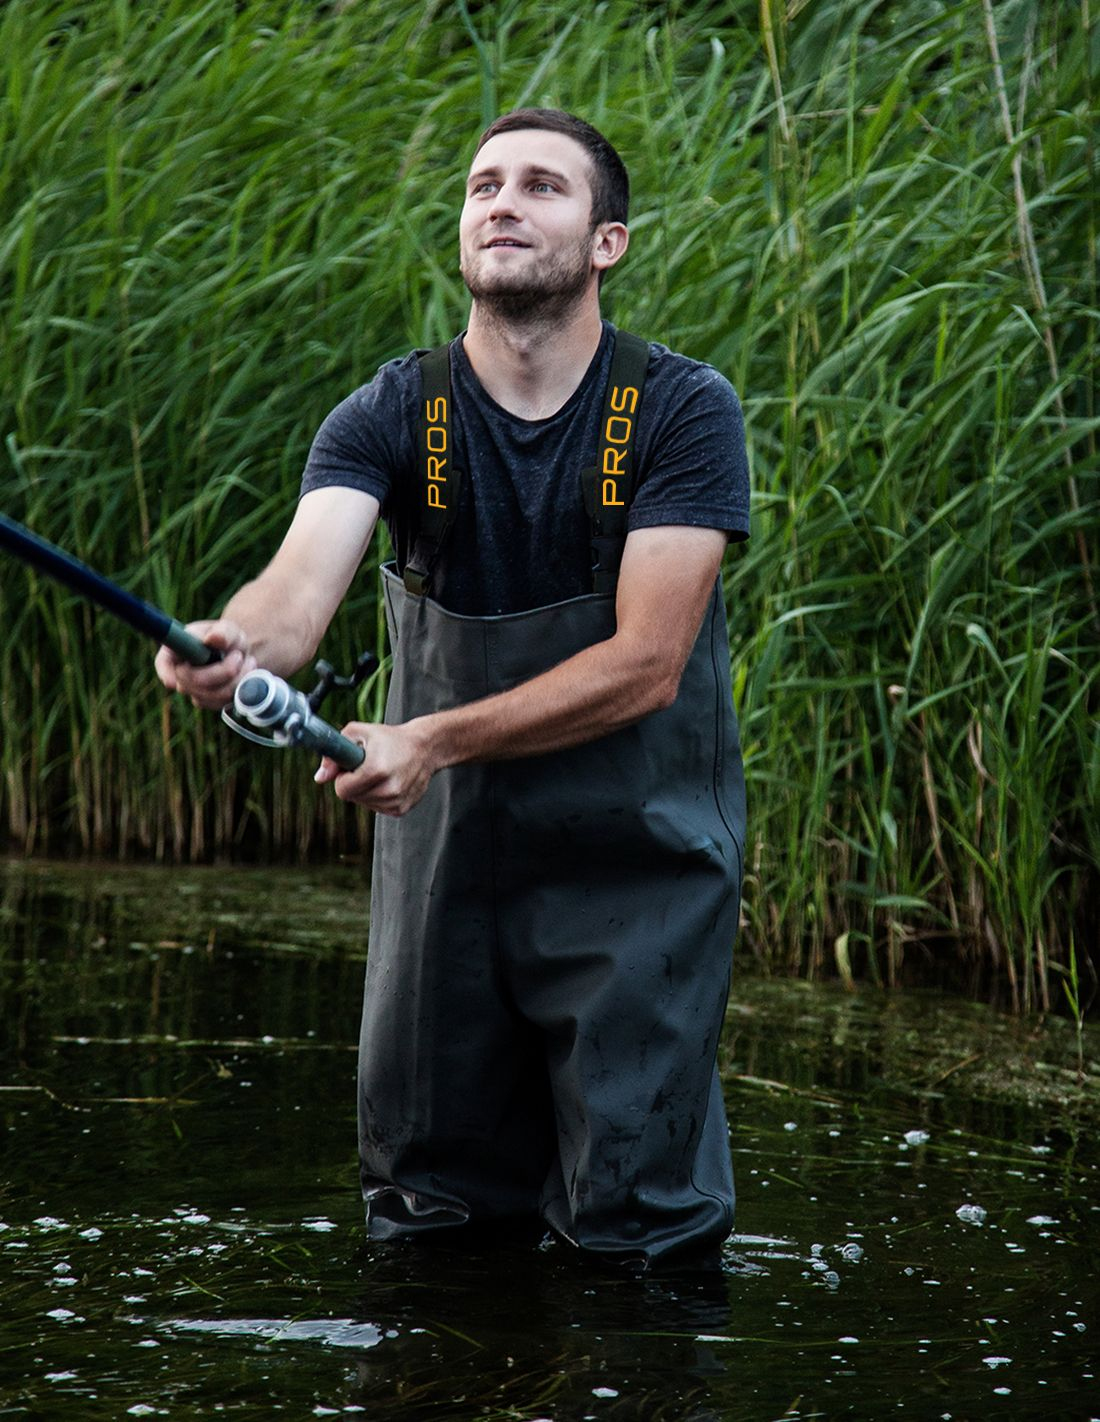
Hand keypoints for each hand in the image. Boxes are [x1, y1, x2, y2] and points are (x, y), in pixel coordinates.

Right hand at [154, 620, 256, 709]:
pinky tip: (245, 674)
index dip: (165, 673)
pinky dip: (239, 688)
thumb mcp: (227, 629)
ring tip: (246, 660)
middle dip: (222, 670)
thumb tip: (214, 638)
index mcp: (177, 651)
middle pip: (192, 683)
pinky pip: (223, 702)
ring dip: (235, 679)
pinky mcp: (209, 702)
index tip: (172, 680)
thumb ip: (223, 632)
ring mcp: (193, 691)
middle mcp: (180, 674)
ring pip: (212, 695)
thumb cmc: (227, 639)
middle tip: (238, 655)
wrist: (240, 654)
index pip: (163, 663)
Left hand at [314, 720, 435, 815]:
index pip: (342, 790)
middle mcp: (389, 789)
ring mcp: (396, 801)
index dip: (343, 777)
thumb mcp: (358, 733)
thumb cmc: (389, 738)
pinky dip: (378, 796)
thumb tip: (319, 778)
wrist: (425, 748)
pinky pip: (377, 808)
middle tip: (367, 767)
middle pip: (352, 798)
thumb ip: (334, 753)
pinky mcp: (401, 809)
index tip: (352, 766)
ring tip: (381, 773)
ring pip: (364, 804)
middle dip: (353, 783)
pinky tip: (389, 781)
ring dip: (366, 791)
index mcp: (377, 769)